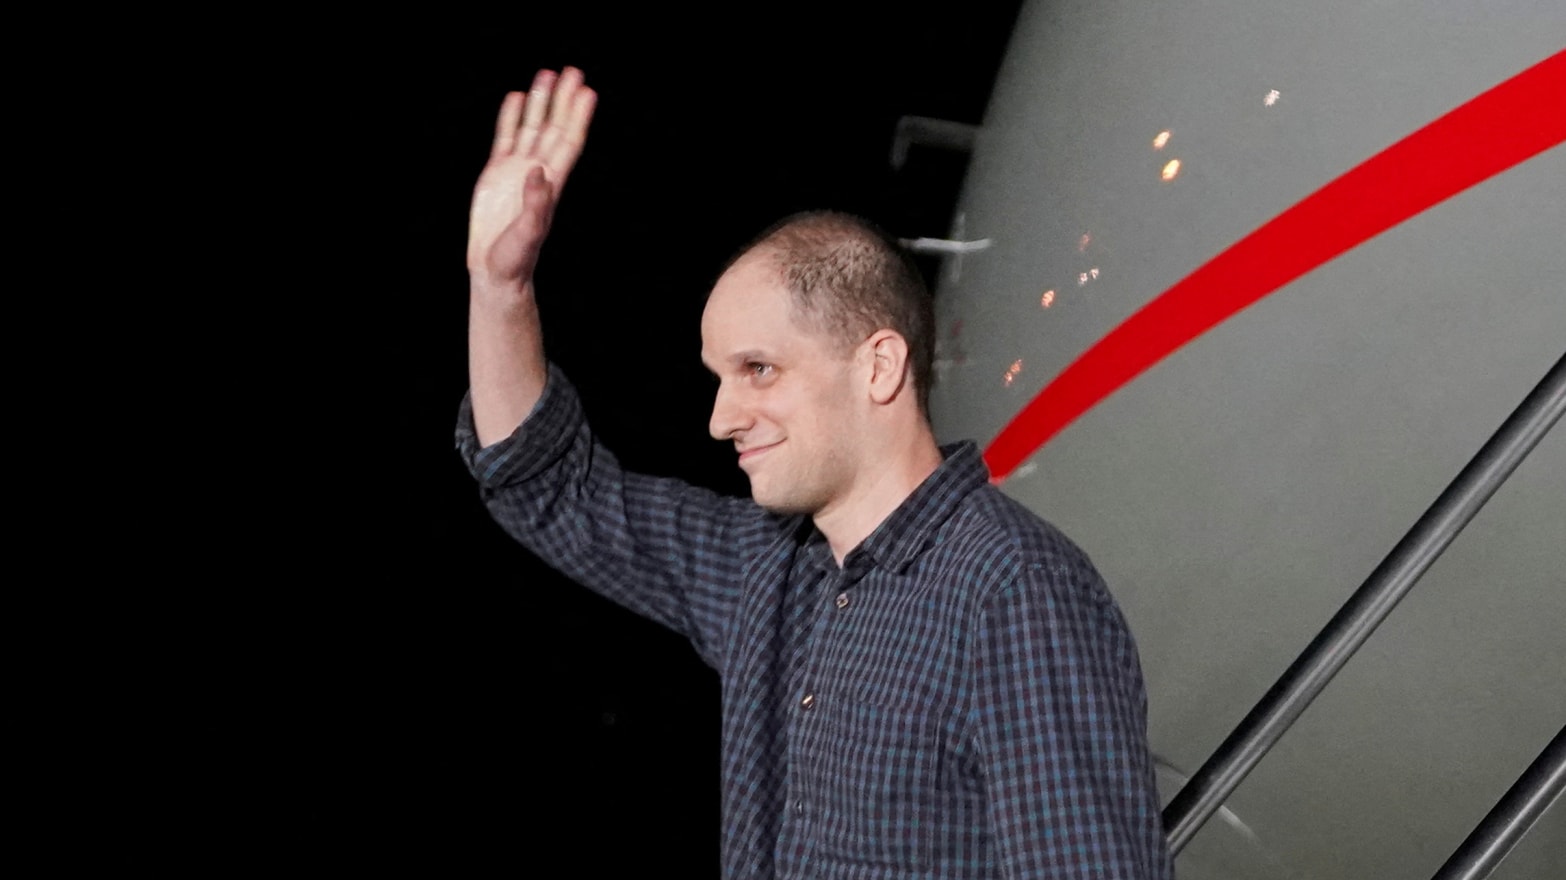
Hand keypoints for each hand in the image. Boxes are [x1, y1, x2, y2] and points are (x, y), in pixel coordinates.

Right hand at [468, 68, 595, 289]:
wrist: (495, 270)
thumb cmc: (517, 258)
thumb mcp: (529, 234)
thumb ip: (536, 204)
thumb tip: (539, 171)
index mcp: (551, 184)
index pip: (568, 143)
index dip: (578, 118)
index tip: (587, 93)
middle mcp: (537, 171)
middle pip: (554, 127)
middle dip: (563, 101)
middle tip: (573, 71)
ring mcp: (516, 170)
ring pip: (531, 128)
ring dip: (540, 102)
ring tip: (547, 74)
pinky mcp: (495, 173)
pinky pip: (505, 138)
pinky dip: (510, 118)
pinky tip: (516, 98)